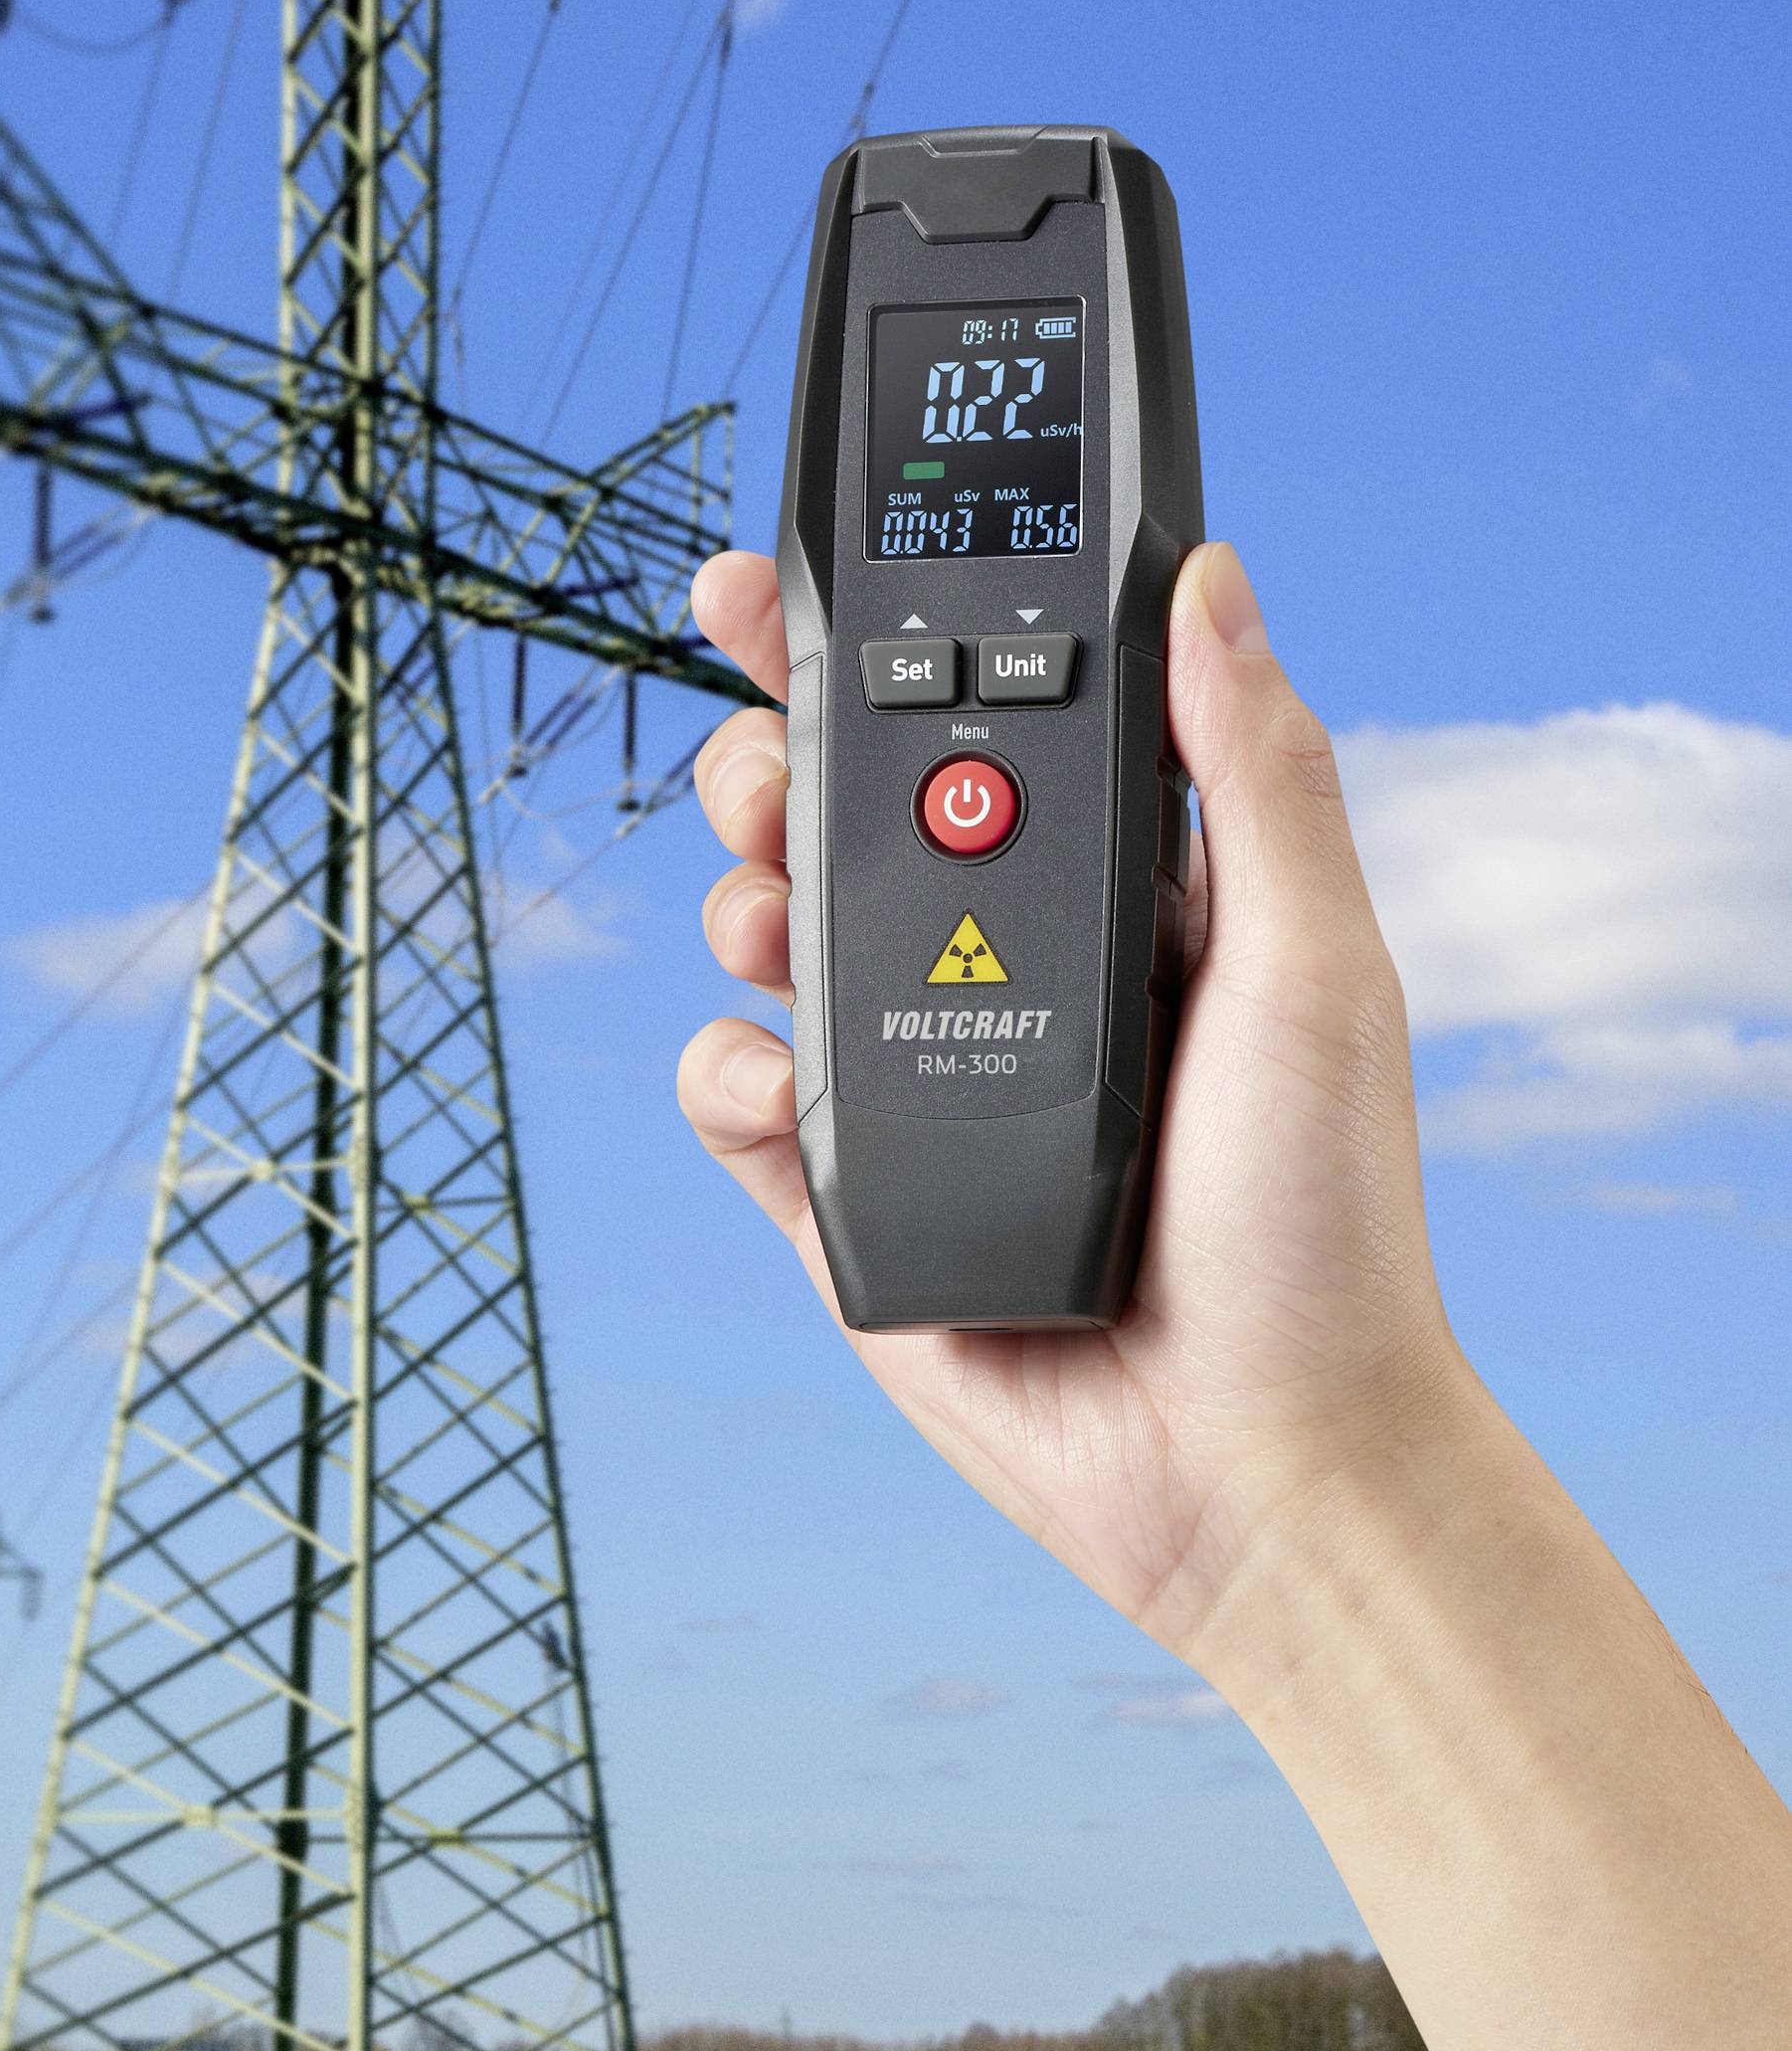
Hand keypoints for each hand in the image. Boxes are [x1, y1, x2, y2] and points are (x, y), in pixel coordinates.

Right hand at [677, 541, 1469, 1671]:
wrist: (1256, 1469)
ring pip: (765, 933)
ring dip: (737, 900)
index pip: (971, 727)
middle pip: (833, 815)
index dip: (865, 647)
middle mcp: (997, 964)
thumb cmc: (1323, 1229)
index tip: (774, 587)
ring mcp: (912, 1075)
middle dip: (765, 764)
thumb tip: (1215, 581)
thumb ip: (1258, 772)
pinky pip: (731, 1091)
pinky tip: (781, 1093)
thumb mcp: (1319, 972)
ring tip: (766, 924)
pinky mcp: (839, 1189)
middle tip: (761, 775)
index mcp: (1105, 893)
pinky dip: (728, 1071)